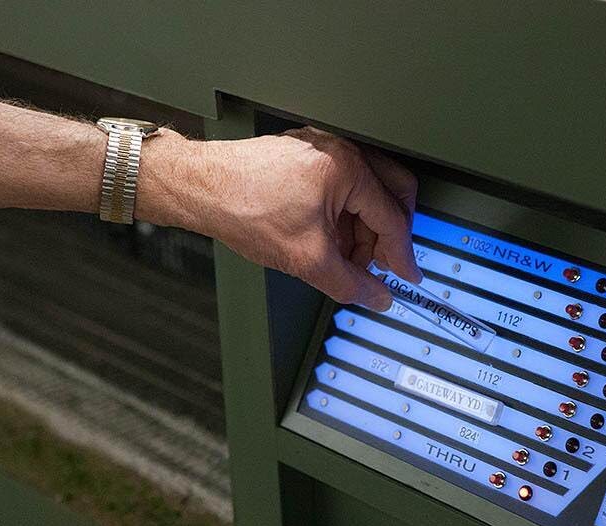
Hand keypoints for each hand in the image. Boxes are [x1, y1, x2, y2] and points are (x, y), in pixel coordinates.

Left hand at [140, 127, 420, 310]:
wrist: (199, 190)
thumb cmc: (242, 208)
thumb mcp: (307, 260)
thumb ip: (351, 284)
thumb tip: (376, 297)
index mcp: (348, 168)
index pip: (393, 217)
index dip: (402, 255)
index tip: (406, 277)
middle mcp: (339, 150)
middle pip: (390, 195)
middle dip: (388, 236)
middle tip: (382, 265)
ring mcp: (322, 149)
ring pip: (365, 191)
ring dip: (363, 228)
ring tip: (345, 258)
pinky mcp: (304, 156)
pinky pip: (342, 185)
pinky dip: (343, 215)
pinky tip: (327, 239)